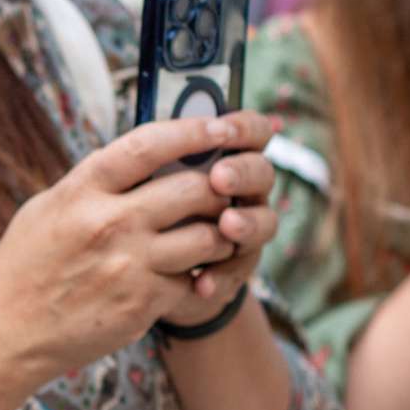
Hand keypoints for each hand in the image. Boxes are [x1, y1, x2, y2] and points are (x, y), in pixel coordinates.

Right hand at [0, 112, 275, 381]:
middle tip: (223, 192)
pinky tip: (194, 278)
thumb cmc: (24, 267)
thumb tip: (140, 157)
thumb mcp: (46, 209)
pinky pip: (195, 283)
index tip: (219, 128)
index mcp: (81, 191)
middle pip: (193, 189)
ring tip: (214, 236)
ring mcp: (128, 266)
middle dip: (218, 188)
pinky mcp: (142, 305)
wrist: (6, 334)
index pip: (148, 145)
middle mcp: (108, 224)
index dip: (191, 131)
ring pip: (207, 238)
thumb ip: (92, 183)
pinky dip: (201, 279)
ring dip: (220, 236)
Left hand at [155, 111, 283, 331]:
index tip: (221, 130)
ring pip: (265, 220)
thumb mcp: (144, 178)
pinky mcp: (238, 266)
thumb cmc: (146, 207)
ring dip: (247, 222)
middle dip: (243, 172)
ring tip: (226, 225)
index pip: (253, 131)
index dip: (244, 127)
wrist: (144, 270)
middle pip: (262, 171)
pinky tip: (201, 282)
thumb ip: (156, 158)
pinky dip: (222, 276)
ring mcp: (246, 227)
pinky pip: (242, 269)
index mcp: (226, 155)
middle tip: (218, 178)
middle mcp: (244, 188)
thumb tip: (151, 138)